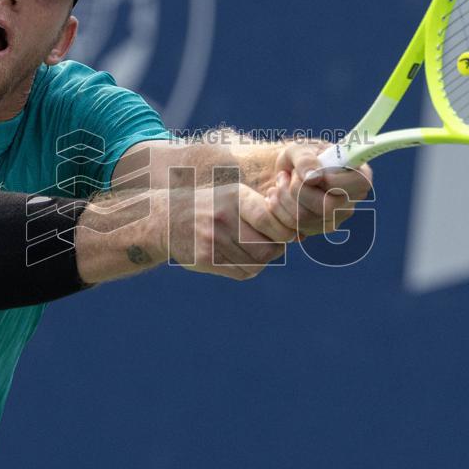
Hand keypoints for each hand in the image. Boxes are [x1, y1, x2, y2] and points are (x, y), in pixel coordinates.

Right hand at [167, 183, 293, 279]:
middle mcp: (224, 217)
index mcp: (235, 197)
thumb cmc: (213, 207)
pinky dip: (248, 269)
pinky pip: (241, 272)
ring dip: (261, 260)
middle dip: (275, 250)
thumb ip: (264, 209)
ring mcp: (213, 239)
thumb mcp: (234, 196)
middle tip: (272, 245)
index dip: (285, 231)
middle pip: (267, 248)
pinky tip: (238, 258)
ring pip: (256, 263)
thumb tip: (300, 233)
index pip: (270, 219)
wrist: (168, 218)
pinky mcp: (205, 259)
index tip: (287, 233)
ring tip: (252, 250)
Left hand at [265, 142, 372, 236]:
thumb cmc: (300, 156)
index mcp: (359, 176)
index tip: (315, 170)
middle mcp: (351, 201)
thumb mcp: (300, 148)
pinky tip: (278, 194)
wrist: (285, 172)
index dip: (331, 179)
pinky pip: (293, 226)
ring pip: (305, 217)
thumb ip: (306, 159)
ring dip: (284, 196)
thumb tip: (312, 178)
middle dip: (299, 188)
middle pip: (328, 206)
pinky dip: (279, 208)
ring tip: (282, 180)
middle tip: (291, 174)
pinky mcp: (316, 229)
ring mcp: (335, 218)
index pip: (358, 184)